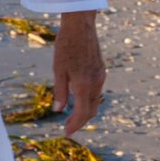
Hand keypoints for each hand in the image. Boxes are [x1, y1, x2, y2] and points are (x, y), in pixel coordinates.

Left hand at [51, 11, 104, 135]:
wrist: (81, 27)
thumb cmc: (66, 47)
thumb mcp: (58, 70)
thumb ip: (60, 92)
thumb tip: (58, 111)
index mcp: (84, 85)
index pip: (83, 113)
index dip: (75, 125)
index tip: (67, 133)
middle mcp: (96, 83)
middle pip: (91, 110)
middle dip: (80, 121)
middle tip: (68, 127)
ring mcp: (100, 76)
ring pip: (95, 101)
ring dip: (85, 111)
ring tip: (71, 115)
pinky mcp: (101, 71)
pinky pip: (96, 91)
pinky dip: (88, 100)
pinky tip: (78, 98)